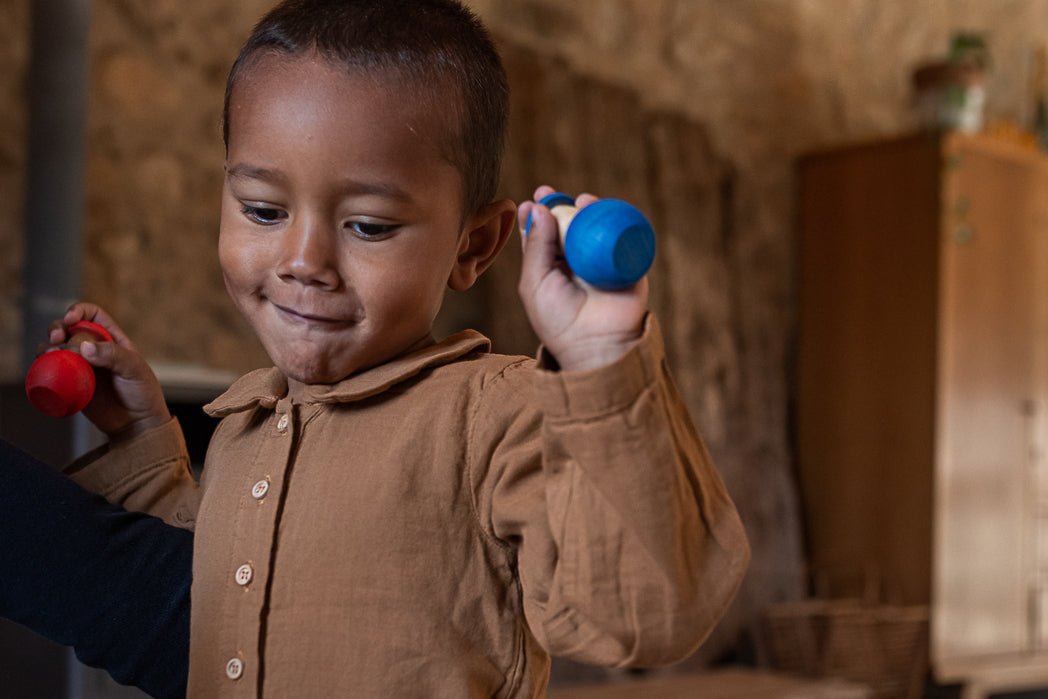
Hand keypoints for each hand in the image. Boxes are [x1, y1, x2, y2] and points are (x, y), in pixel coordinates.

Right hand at [43, 303, 170, 440]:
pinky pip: (51, 370)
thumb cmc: (142, 393)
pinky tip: (43, 365)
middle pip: (67, 329)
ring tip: (49, 353)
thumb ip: (113, 356)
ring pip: (55, 348)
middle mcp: (93, 349)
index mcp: (112, 339)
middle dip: (56, 328)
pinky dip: (43, 365)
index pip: (91, 315)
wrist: (136, 424)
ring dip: (46, 346)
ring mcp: (80, 367)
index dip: (78, 311)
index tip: (70, 319)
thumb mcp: (135, 369)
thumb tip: (84, 348)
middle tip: (56, 339)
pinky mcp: (70, 384)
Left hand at [517, 185, 647, 370]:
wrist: (596, 344)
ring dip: (585, 208)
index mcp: (551, 268)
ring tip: (577, 201)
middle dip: (558, 205)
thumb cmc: (559, 320)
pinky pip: (621, 234)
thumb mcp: (535, 283)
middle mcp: (575, 262)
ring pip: (594, 227)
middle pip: (567, 225)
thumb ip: (535, 247)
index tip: (530, 202)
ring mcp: (601, 261)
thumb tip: (539, 208)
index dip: (536, 216)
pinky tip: (597, 208)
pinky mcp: (625, 262)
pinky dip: (612, 217)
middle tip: (547, 192)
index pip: (542, 236)